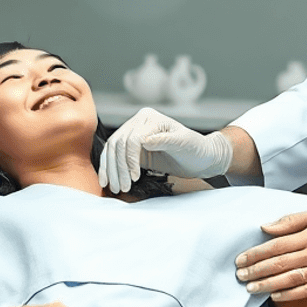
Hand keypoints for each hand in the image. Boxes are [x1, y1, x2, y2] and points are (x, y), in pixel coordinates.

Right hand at [99, 108, 232, 192]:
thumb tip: (145, 141)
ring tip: (117, 188)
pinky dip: (109, 168)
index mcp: (150, 118)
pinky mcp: (131, 149)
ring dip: (112, 171)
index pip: (132, 138)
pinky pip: (114, 156)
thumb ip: (165, 140)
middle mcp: (138, 123)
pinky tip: (107, 181)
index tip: (135, 177)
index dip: (131, 159)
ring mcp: (133, 135)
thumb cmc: (195, 148)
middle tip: (124, 187)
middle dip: (119, 168)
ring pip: (112, 150)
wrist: (199, 158)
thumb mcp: (184, 143)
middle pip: (118, 144)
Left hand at [234, 209, 306, 301]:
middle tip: (240, 277)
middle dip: (256, 271)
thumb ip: (291, 221)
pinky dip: (290, 295)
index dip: (255, 254)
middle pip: (279, 264)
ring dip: (268, 285)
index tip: (241, 260)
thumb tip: (266, 227)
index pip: (275, 245)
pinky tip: (276, 297)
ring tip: (251, 288)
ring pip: (290, 279)